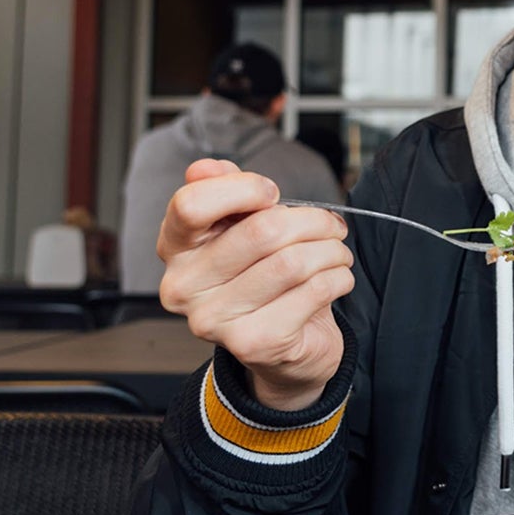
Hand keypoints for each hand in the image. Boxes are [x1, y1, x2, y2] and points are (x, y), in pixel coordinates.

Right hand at [157, 159, 354, 409]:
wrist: (284, 347)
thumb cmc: (263, 277)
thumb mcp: (242, 227)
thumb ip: (225, 191)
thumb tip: (205, 167)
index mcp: (174, 248)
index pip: (192, 204)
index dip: (243, 189)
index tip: (272, 194)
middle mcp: (183, 287)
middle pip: (260, 230)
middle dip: (311, 221)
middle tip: (331, 226)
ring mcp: (213, 320)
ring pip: (291, 262)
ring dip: (331, 251)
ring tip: (338, 252)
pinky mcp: (252, 343)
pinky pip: (312, 292)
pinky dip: (338, 278)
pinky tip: (338, 278)